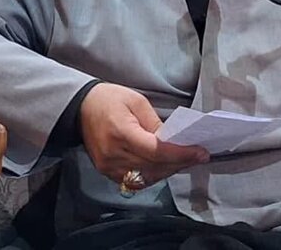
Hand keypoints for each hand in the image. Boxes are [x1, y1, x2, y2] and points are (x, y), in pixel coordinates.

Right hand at [79, 83, 208, 187]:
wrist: (80, 107)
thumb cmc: (109, 99)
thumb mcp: (136, 101)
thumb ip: (155, 123)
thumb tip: (172, 141)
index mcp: (121, 132)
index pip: (157, 151)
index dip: (181, 154)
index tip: (201, 152)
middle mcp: (114, 154)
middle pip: (154, 167)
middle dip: (180, 162)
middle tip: (198, 156)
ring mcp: (109, 167)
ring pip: (147, 177)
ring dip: (168, 170)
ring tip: (185, 160)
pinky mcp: (107, 172)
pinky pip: (136, 181)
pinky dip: (153, 175)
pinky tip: (165, 165)